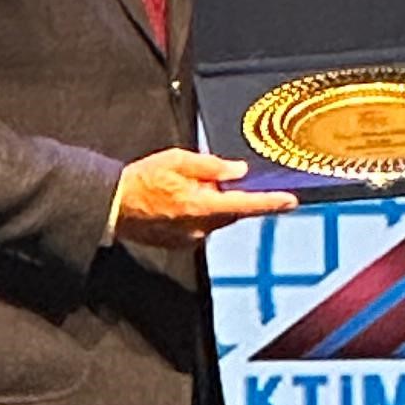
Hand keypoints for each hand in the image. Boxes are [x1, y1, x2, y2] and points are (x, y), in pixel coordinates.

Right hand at [115, 147, 296, 230]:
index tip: (291, 201)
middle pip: (231, 212)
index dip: (271, 202)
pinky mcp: (180, 243)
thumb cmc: (143, 180)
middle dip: (228, 196)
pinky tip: (177, 201)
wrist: (113, 205)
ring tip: (184, 187)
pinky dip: (198, 213)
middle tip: (209, 178)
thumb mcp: (179, 160)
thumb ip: (212, 166)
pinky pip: (200, 227)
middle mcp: (199, 228)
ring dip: (211, 204)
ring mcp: (189, 239)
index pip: (246, 204)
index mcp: (201, 206)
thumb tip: (238, 171)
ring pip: (215, 220)